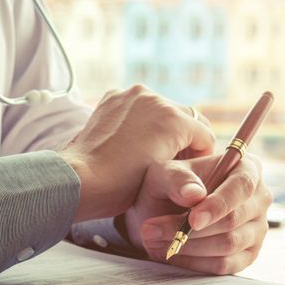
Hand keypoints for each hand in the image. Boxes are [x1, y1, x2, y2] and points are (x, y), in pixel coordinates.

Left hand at [59, 86, 214, 221]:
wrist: (79, 181)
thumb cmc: (122, 187)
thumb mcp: (165, 179)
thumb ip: (191, 173)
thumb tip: (205, 189)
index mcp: (173, 118)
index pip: (205, 134)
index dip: (202, 156)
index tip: (193, 172)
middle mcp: (155, 98)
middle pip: (185, 119)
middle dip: (184, 140)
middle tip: (174, 164)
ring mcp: (131, 96)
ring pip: (162, 111)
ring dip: (163, 129)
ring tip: (151, 155)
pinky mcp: (113, 98)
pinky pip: (139, 107)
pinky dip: (141, 122)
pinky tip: (133, 143)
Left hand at [122, 153, 272, 273]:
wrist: (166, 210)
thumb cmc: (171, 186)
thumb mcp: (164, 174)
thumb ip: (177, 179)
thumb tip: (194, 195)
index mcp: (247, 168)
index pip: (242, 187)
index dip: (219, 205)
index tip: (193, 220)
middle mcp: (259, 198)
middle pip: (234, 220)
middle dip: (192, 230)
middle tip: (153, 231)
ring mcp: (257, 228)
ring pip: (228, 244)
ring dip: (188, 246)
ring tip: (155, 240)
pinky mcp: (248, 254)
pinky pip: (224, 265)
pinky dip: (195, 262)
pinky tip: (173, 253)